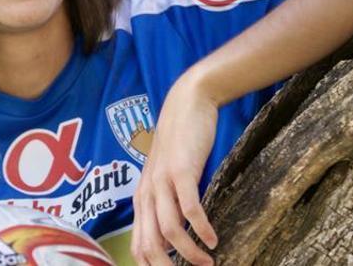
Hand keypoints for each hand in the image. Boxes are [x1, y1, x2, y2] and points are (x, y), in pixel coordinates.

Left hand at [130, 74, 219, 265]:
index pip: (139, 245)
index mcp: (142, 199)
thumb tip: (175, 238)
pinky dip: (201, 229)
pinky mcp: (181, 171)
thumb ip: (166, 203)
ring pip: (170, 231)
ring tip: (208, 263)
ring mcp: (162, 182)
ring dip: (190, 253)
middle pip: (150, 245)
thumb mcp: (167, 176)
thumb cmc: (180, 142)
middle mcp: (147, 194)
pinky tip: (213, 239)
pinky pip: (190, 208)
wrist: (186, 103)